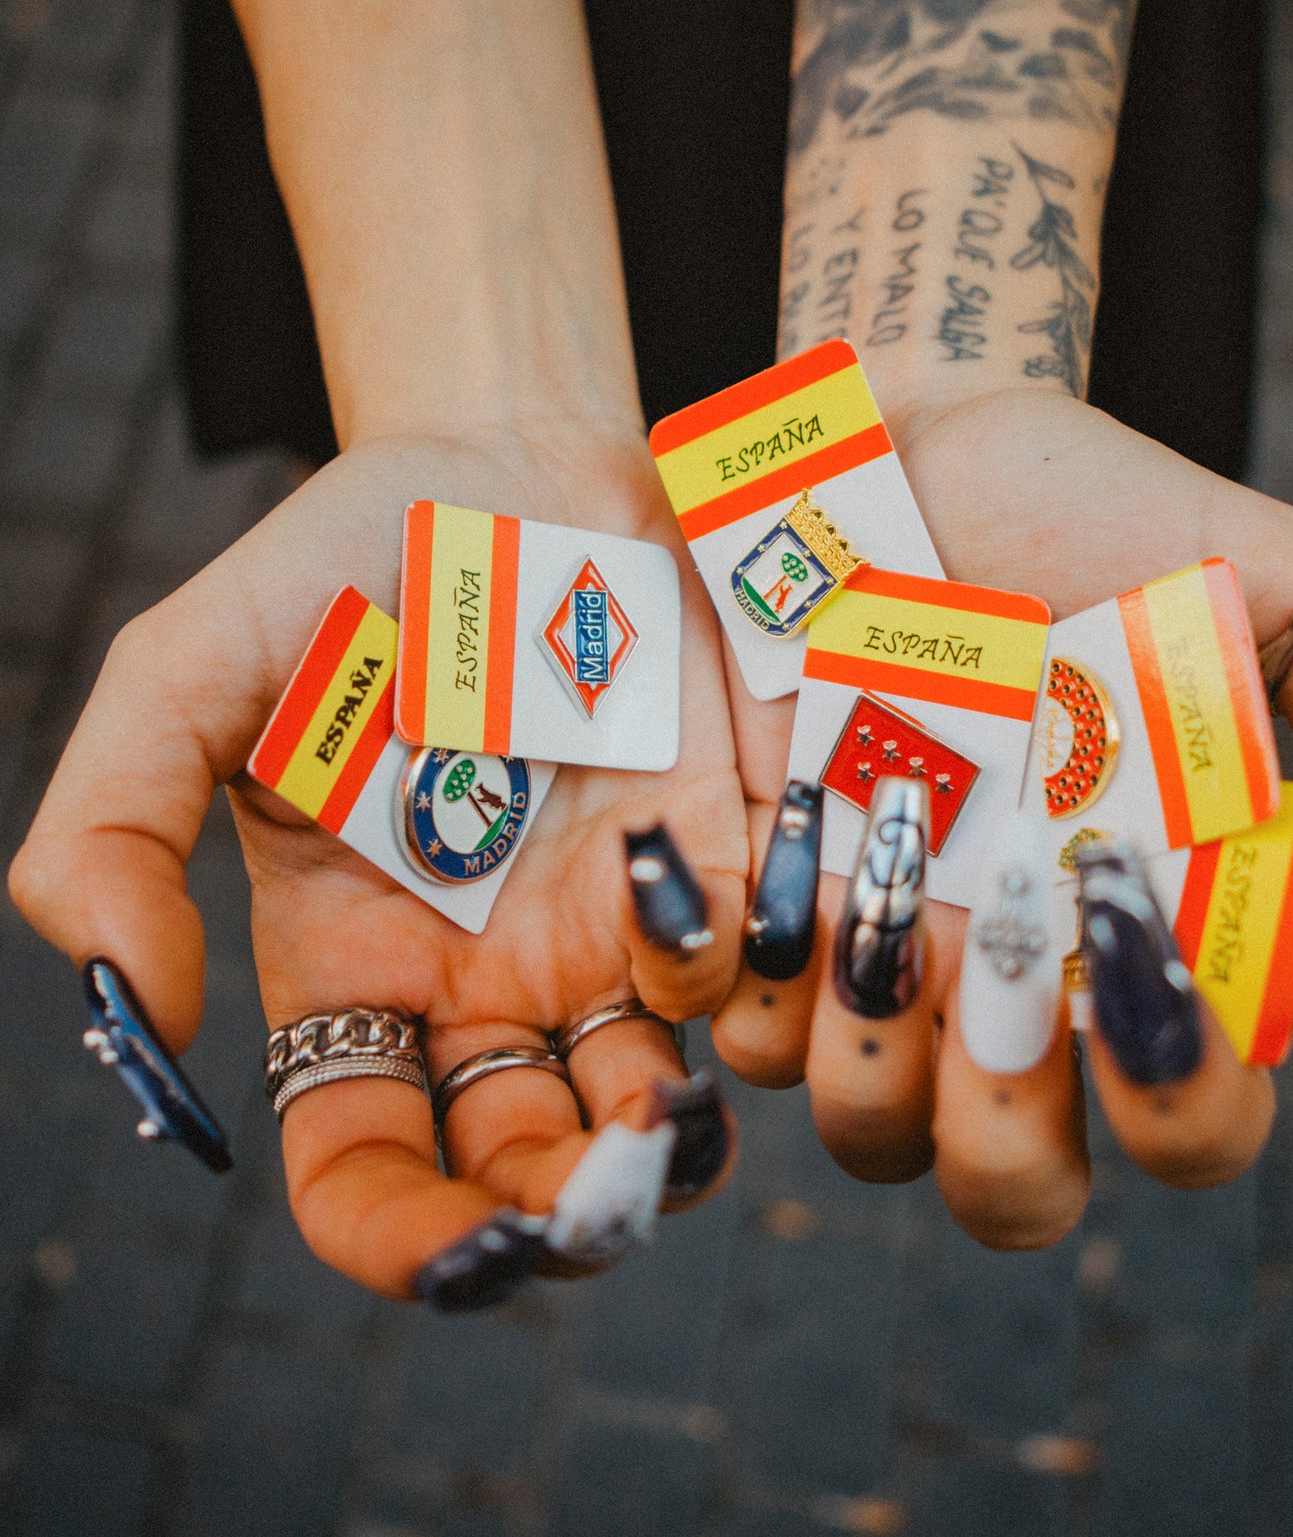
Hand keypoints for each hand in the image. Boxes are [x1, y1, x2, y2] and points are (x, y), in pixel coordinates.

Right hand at [10, 421, 749, 1298]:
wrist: (510, 464)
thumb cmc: (342, 564)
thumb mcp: (190, 675)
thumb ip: (112, 831)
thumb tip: (138, 1012)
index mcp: (356, 965)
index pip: (365, 1163)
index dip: (405, 1239)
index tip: (462, 1255)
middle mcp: (489, 976)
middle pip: (528, 1170)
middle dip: (566, 1216)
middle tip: (597, 1200)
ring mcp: (612, 926)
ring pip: (655, 1104)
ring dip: (674, 1146)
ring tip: (674, 1116)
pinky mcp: (719, 856)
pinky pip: (750, 970)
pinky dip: (754, 986)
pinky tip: (731, 932)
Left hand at [711, 389, 1292, 1244]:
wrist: (902, 442)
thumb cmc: (1092, 510)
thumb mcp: (1272, 580)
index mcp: (1140, 938)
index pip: (1187, 1126)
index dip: (1183, 1106)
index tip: (1150, 971)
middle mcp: (1011, 976)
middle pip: (1009, 1181)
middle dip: (1011, 1131)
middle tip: (1008, 969)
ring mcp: (878, 946)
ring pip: (862, 1125)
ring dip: (871, 1052)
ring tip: (891, 891)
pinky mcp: (759, 894)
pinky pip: (736, 1012)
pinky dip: (748, 964)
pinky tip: (783, 833)